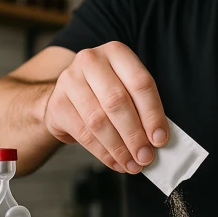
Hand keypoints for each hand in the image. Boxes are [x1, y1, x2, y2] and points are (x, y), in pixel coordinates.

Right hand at [44, 41, 168, 173]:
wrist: (67, 94)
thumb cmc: (104, 92)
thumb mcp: (126, 88)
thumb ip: (142, 108)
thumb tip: (157, 140)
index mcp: (116, 52)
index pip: (140, 84)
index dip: (153, 114)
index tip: (160, 139)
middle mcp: (90, 61)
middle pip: (117, 102)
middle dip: (134, 135)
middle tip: (145, 157)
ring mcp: (70, 80)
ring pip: (98, 121)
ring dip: (119, 148)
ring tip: (132, 164)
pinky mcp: (57, 103)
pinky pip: (84, 134)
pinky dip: (103, 153)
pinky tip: (116, 162)